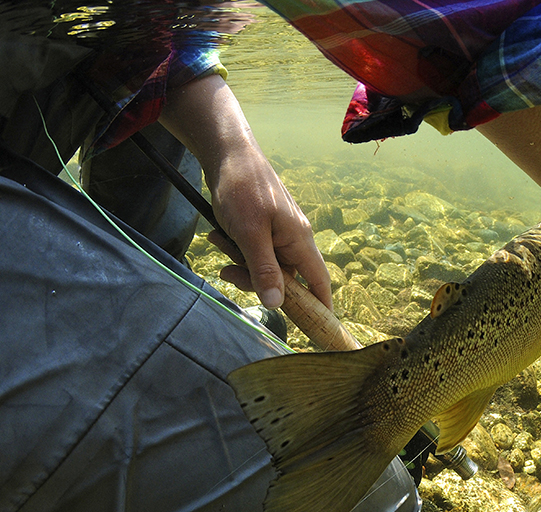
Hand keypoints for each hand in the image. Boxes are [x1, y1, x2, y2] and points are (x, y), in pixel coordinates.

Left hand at [208, 147, 331, 309]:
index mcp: (299, 240)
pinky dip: (238, 250)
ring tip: (219, 244)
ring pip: (266, 266)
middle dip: (256, 280)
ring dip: (241, 263)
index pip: (318, 282)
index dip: (320, 307)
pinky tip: (220, 237)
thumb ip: (264, 271)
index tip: (319, 331)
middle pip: (285, 278)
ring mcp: (279, 232)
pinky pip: (255, 251)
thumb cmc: (241, 188)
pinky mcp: (264, 226)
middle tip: (228, 271)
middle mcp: (294, 238)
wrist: (226, 152)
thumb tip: (278, 304)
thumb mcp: (249, 234)